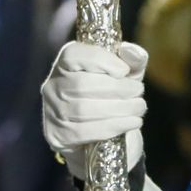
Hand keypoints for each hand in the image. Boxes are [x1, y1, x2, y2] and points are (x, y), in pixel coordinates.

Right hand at [42, 40, 147, 176]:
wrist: (102, 138)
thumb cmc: (113, 98)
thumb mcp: (126, 76)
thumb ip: (133, 60)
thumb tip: (131, 52)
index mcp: (65, 64)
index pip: (73, 56)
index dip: (101, 60)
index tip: (124, 71)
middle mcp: (53, 86)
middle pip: (81, 84)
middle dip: (117, 88)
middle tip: (138, 92)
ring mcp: (52, 112)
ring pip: (83, 109)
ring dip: (119, 108)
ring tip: (139, 107)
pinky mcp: (57, 136)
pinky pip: (85, 131)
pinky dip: (113, 126)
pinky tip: (132, 122)